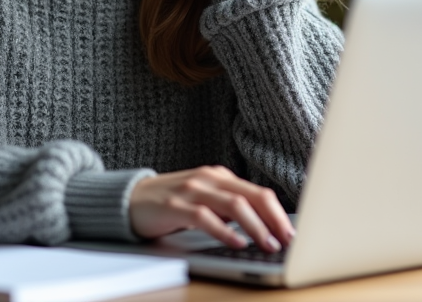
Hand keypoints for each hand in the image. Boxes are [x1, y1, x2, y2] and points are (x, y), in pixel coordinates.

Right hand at [129, 166, 294, 251]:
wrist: (129, 199)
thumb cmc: (171, 203)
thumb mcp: (204, 200)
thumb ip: (229, 208)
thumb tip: (263, 228)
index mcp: (219, 177)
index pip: (258, 193)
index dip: (279, 214)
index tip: (292, 233)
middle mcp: (209, 179)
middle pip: (252, 196)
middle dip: (274, 220)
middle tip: (288, 241)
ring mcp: (192, 191)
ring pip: (234, 204)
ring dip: (256, 227)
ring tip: (268, 244)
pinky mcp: (174, 206)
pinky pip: (205, 218)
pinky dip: (224, 231)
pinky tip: (236, 243)